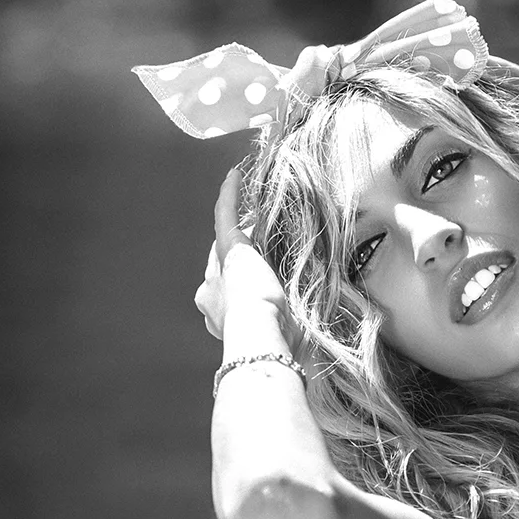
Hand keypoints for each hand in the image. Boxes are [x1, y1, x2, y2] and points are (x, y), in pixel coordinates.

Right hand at [195, 167, 295, 345]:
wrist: (259, 332)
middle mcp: (211, 293)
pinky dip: (230, 195)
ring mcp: (217, 269)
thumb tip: (308, 339)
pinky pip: (225, 215)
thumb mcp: (282, 336)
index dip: (243, 287)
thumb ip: (288, 327)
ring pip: (225, 244)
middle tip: (260, 253)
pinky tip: (234, 176)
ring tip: (255, 217)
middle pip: (223, 268)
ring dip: (240, 231)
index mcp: (220, 316)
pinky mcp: (227, 248)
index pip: (231, 294)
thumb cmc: (275, 343)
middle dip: (238, 261)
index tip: (260, 285)